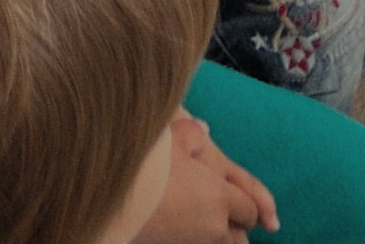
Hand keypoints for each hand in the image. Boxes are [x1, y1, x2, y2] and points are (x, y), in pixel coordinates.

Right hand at [144, 112, 275, 241]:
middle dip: (235, 226)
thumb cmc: (147, 168)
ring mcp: (194, 243)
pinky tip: (182, 227)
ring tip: (204, 222)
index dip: (248, 205)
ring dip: (217, 235)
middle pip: (239, 237)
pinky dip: (196, 238)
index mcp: (219, 197)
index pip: (250, 211)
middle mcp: (213, 226)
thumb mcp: (171, 140)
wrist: (115, 202)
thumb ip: (192, 134)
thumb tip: (204, 130)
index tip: (236, 199)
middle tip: (226, 216)